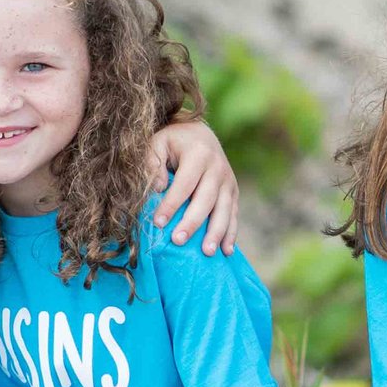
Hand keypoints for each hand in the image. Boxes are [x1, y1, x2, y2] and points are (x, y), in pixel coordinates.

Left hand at [148, 121, 239, 253]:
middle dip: (193, 222)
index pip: (184, 184)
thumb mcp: (158, 142)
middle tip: (178, 240)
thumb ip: (153, 162)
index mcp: (199, 154)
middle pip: (206, 199)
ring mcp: (228, 181)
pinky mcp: (233, 192)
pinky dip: (231, 233)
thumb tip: (159, 187)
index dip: (171, 204)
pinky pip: (234, 214)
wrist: (198, 133)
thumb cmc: (172, 141)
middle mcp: (218, 167)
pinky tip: (226, 251)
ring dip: (216, 232)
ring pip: (224, 210)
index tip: (158, 223)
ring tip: (206, 252)